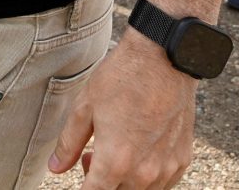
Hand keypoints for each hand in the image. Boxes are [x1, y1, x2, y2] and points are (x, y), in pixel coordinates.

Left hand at [49, 36, 196, 187]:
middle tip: (90, 156)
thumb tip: (55, 167)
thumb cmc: (122, 80)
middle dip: (100, 182)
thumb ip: (68, 143)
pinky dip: (146, 176)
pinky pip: (162, 183)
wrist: (164, 61)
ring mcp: (167, 168)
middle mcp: (144, 172)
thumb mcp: (84, 107)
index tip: (80, 179)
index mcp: (116, 161)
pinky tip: (137, 152)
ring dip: (123, 180)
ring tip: (114, 149)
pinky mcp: (183, 160)